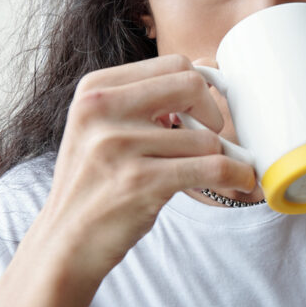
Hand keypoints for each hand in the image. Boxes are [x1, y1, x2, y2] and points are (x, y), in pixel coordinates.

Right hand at [35, 54, 255, 280]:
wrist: (65, 243)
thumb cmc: (95, 183)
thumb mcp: (102, 127)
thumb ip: (145, 98)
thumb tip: (208, 69)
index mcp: (95, 89)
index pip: (173, 64)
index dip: (200, 87)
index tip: (201, 111)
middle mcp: (102, 110)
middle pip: (192, 86)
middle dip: (212, 114)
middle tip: (208, 137)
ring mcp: (118, 146)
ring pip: (205, 137)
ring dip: (220, 158)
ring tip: (209, 172)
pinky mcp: (140, 182)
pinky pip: (211, 168)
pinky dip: (235, 174)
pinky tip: (240, 181)